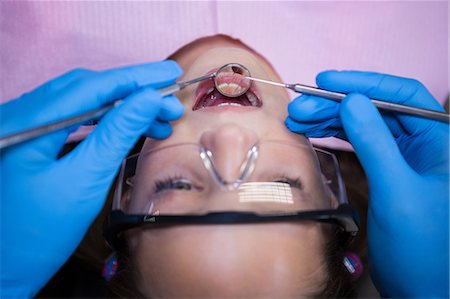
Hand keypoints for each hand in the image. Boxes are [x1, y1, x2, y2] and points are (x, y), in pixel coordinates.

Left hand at [0, 61, 182, 296]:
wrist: (1, 270)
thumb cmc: (36, 235)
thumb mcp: (83, 182)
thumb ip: (116, 134)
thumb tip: (149, 99)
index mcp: (27, 124)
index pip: (91, 87)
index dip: (135, 78)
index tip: (170, 73)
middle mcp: (20, 117)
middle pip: (86, 89)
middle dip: (133, 90)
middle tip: (170, 99)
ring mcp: (25, 128)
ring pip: (82, 102)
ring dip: (122, 106)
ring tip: (158, 117)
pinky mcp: (32, 141)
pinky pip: (74, 118)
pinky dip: (105, 119)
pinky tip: (128, 124)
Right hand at [286, 71, 448, 297]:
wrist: (420, 288)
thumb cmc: (423, 247)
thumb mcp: (397, 191)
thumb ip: (375, 143)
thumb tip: (352, 101)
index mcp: (439, 141)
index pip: (401, 95)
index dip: (363, 82)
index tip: (326, 81)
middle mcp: (421, 144)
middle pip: (374, 109)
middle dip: (335, 105)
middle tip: (299, 107)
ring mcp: (400, 158)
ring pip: (362, 125)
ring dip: (329, 120)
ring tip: (297, 119)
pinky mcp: (383, 172)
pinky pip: (356, 145)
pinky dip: (333, 137)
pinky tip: (312, 134)